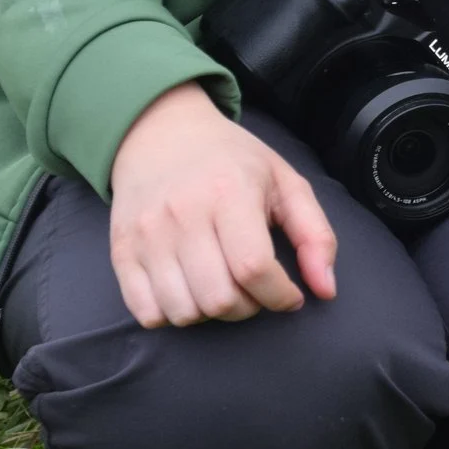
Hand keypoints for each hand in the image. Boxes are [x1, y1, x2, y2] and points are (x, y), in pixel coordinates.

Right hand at [107, 82, 338, 327]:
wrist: (161, 133)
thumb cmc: (231, 160)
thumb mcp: (285, 182)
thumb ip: (316, 235)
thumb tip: (325, 290)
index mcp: (229, 192)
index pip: (254, 267)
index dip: (279, 295)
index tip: (289, 295)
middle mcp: (183, 214)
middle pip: (218, 299)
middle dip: (248, 308)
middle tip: (254, 289)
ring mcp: (147, 235)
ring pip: (183, 312)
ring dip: (211, 314)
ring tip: (222, 287)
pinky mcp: (122, 251)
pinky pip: (147, 313)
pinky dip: (173, 315)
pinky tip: (189, 290)